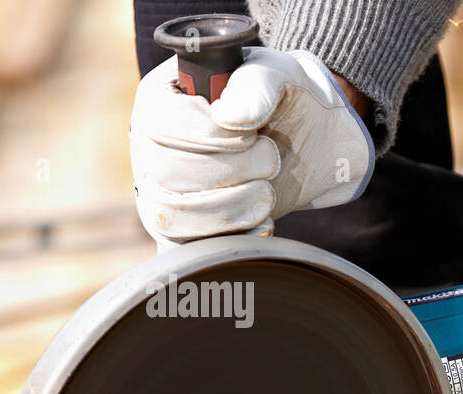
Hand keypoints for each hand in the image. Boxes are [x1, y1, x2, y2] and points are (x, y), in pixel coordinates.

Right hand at [130, 48, 374, 247]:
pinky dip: (235, 239)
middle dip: (233, 171)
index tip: (254, 134)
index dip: (213, 138)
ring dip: (233, 209)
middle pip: (167, 173)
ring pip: (173, 216)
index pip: (162, 125)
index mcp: (162, 98)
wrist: (310, 146)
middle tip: (273, 159)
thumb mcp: (280, 75)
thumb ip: (256, 84)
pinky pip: (192, 248)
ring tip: (269, 191)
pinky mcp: (186, 229)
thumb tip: (230, 117)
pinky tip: (263, 222)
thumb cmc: (286, 101)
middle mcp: (152, 145)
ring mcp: (163, 189)